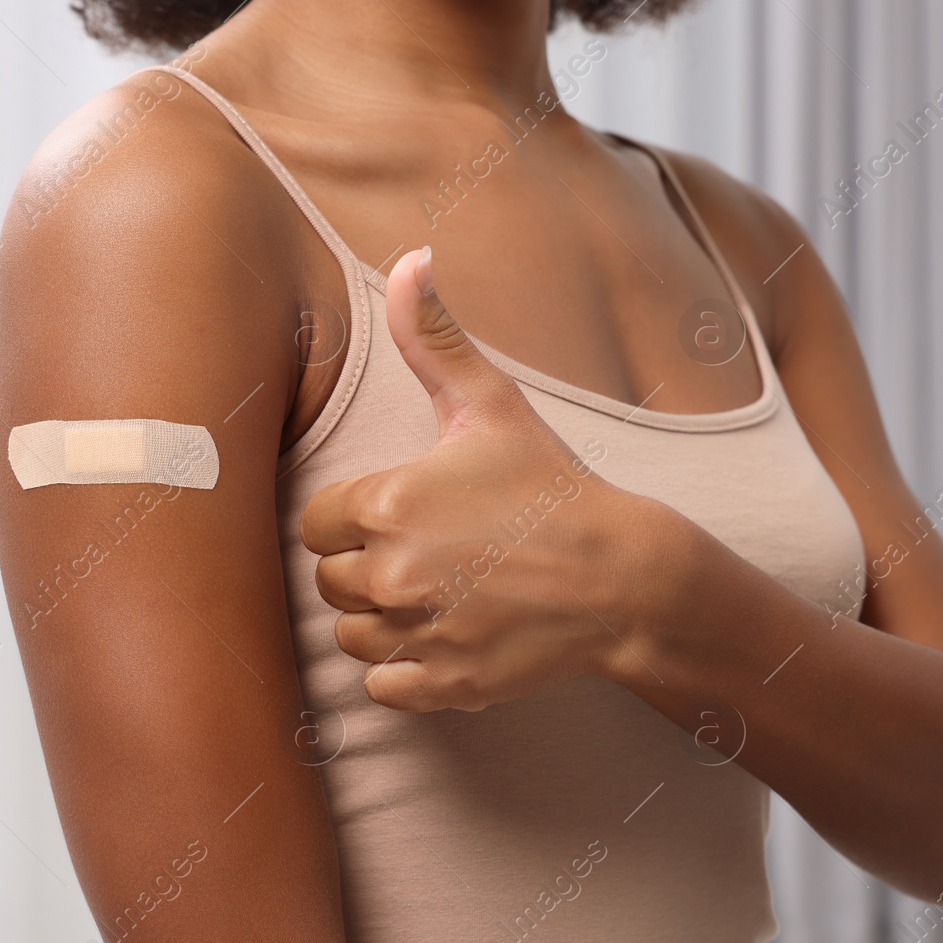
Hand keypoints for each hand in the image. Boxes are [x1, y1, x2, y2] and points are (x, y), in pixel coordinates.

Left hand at [299, 247, 648, 710]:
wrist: (624, 577)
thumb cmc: (552, 486)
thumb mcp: (492, 404)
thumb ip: (436, 336)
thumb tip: (410, 257)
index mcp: (387, 504)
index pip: (317, 523)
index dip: (355, 518)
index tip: (404, 514)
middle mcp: (392, 574)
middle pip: (330, 580)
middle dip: (365, 568)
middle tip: (426, 553)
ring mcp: (418, 634)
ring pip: (351, 636)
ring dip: (379, 620)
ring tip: (435, 595)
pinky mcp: (443, 684)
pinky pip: (381, 685)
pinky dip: (403, 670)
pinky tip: (444, 637)